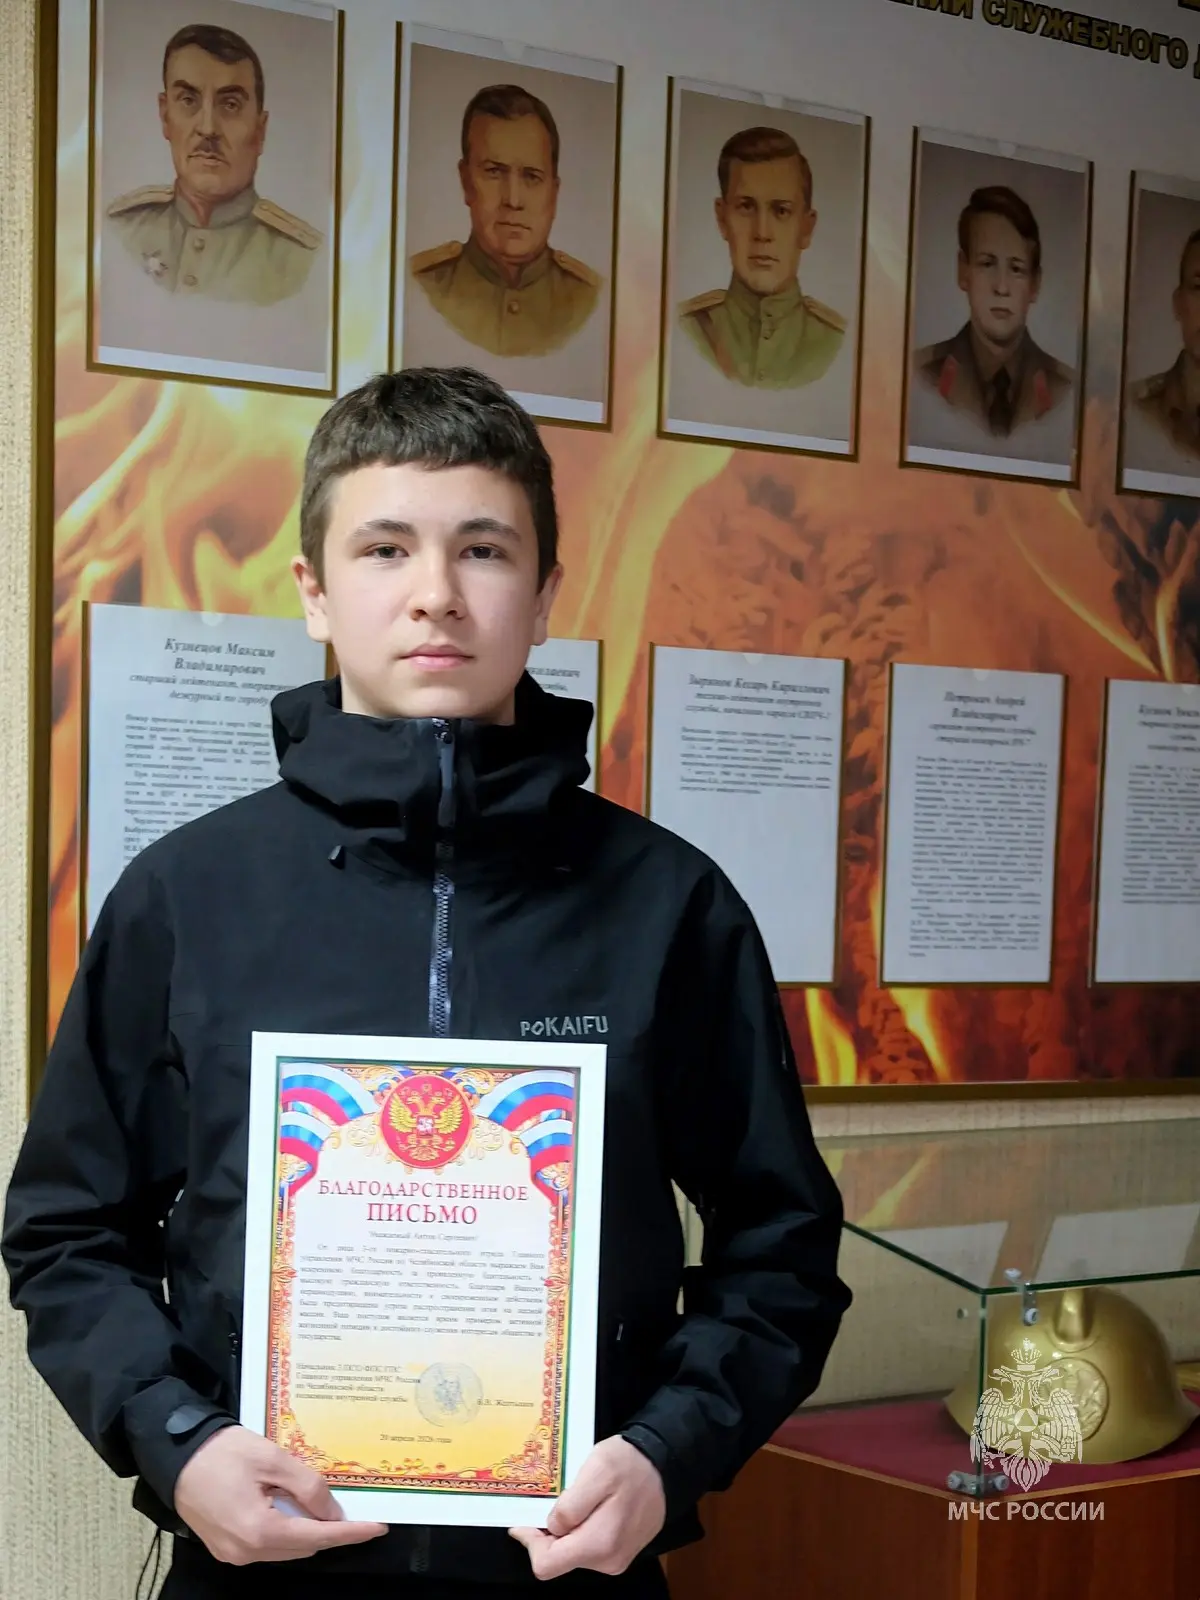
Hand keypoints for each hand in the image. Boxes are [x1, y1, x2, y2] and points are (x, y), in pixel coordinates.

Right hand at [174, 1425, 386, 1564]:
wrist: (176, 1456)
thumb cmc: (222, 1451)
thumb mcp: (272, 1459)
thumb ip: (307, 1486)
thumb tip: (333, 1512)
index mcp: (259, 1530)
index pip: (318, 1536)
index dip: (351, 1533)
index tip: (377, 1528)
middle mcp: (246, 1551)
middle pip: (303, 1546)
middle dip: (330, 1530)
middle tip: (353, 1509)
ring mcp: (234, 1554)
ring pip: (285, 1548)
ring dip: (307, 1530)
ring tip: (322, 1505)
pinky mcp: (225, 1548)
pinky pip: (267, 1545)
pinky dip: (286, 1530)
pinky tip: (292, 1508)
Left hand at [509, 1436, 665, 1580]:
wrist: (666, 1464)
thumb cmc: (629, 1464)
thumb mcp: (596, 1471)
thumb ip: (571, 1505)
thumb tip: (551, 1528)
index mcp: (598, 1545)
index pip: (546, 1564)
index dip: (530, 1542)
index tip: (524, 1518)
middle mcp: (608, 1561)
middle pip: (559, 1559)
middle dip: (547, 1534)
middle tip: (546, 1502)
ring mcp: (616, 1558)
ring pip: (573, 1552)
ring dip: (564, 1530)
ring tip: (570, 1499)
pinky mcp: (621, 1550)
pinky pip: (589, 1546)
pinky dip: (579, 1529)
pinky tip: (585, 1505)